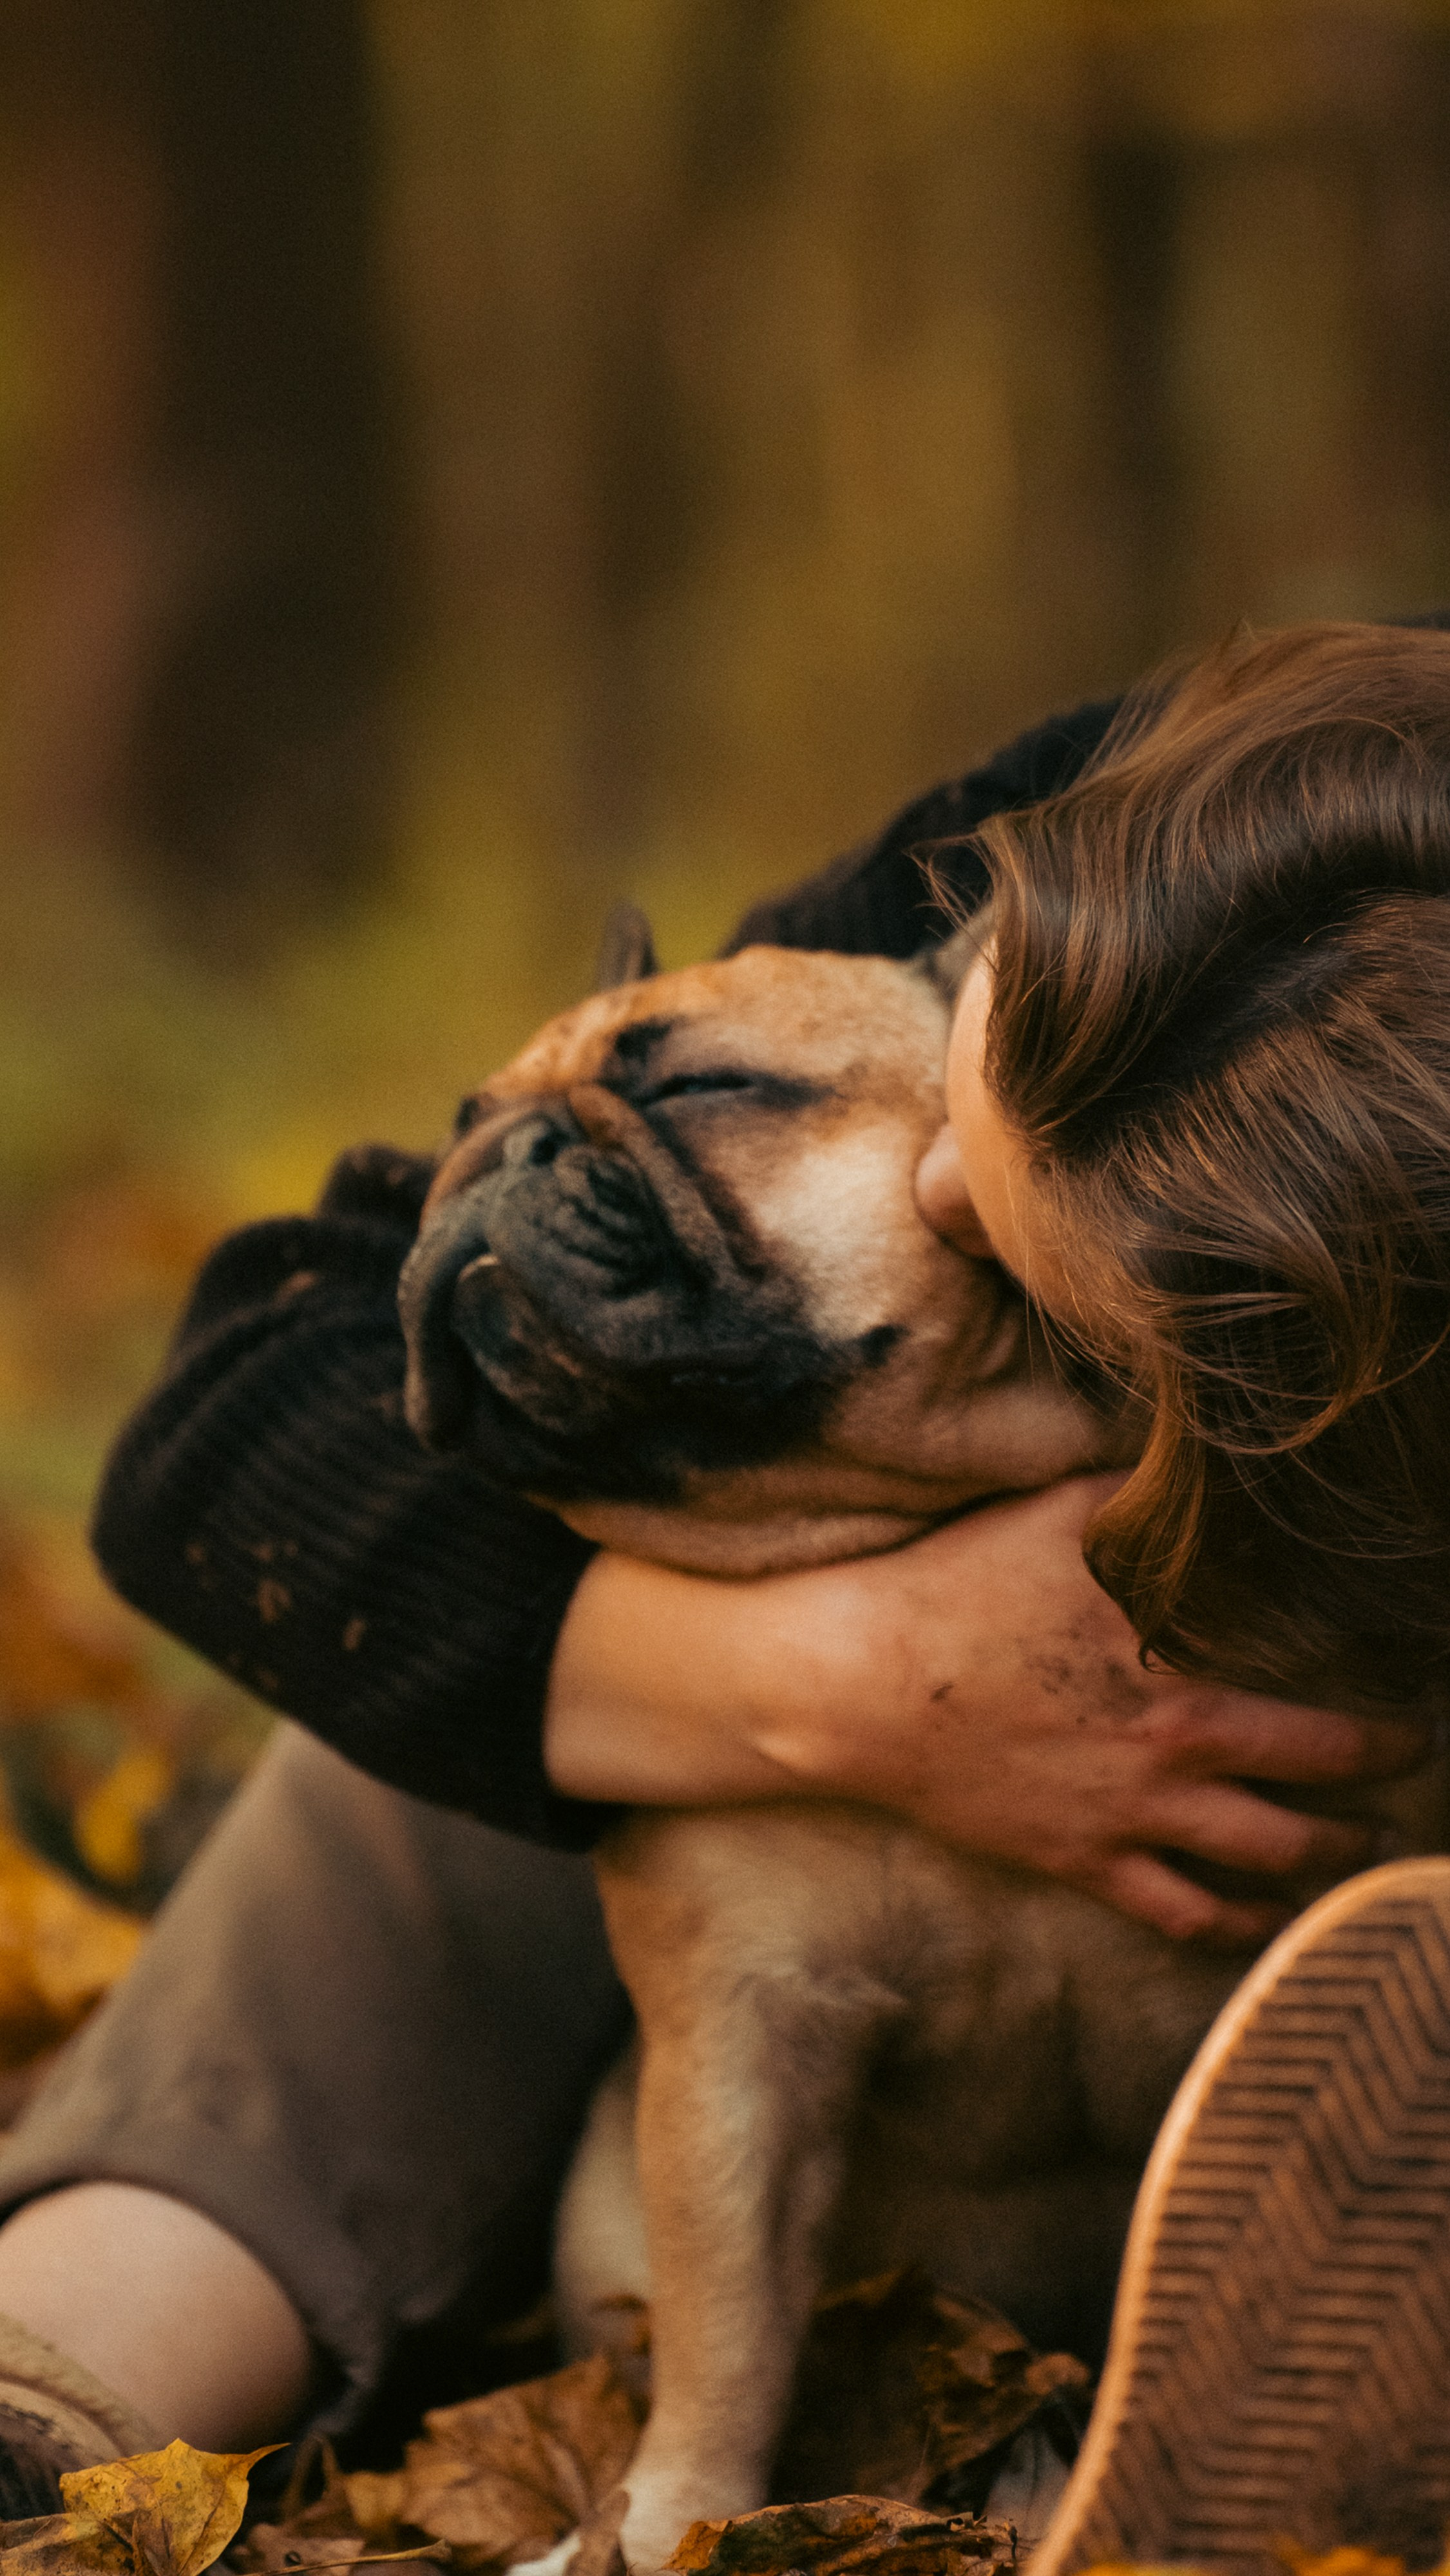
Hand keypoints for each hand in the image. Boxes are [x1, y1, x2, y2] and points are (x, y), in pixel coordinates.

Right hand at [545, 1476, 1430, 1944]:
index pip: (1314, 1693)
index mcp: (1176, 1664)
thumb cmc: (956, 1587)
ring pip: (1266, 1859)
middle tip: (1407, 1767)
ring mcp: (1127, 1817)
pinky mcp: (1080, 1861)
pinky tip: (1275, 1919)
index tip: (1413, 1697)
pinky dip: (1242, 1923)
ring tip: (1365, 1848)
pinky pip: (1183, 1913)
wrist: (857, 1683)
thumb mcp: (1058, 1512)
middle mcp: (1170, 1749)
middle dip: (1377, 1779)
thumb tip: (1214, 1474)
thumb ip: (1146, 1502)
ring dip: (1331, 1857)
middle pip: (1313, 1785)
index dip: (1380, 1707)